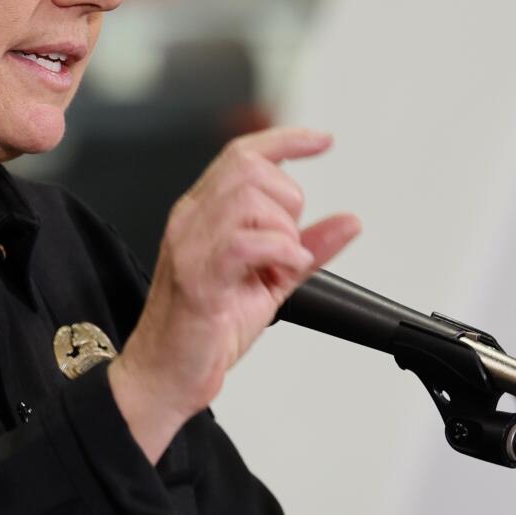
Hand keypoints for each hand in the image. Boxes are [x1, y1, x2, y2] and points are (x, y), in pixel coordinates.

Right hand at [110, 127, 359, 462]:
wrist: (167, 374)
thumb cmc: (207, 330)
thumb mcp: (270, 281)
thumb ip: (308, 247)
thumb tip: (348, 221)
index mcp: (202, 215)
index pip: (242, 155)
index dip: (285, 139)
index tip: (322, 140)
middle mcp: (190, 221)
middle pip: (249, 169)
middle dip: (288, 201)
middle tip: (288, 246)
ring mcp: (190, 246)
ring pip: (247, 199)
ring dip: (282, 230)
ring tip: (279, 265)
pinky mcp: (198, 278)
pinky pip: (244, 243)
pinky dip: (277, 251)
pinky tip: (281, 270)